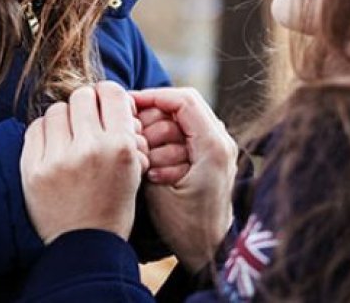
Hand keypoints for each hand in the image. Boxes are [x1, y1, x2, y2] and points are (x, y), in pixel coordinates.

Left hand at [21, 82, 146, 243]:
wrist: (85, 246)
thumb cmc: (113, 204)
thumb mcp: (134, 168)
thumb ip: (125, 131)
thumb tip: (111, 96)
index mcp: (120, 146)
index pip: (112, 92)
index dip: (107, 95)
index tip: (104, 104)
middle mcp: (89, 148)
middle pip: (82, 96)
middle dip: (86, 105)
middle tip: (86, 121)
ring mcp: (58, 159)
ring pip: (57, 109)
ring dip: (64, 118)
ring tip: (68, 137)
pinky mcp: (33, 169)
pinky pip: (35, 128)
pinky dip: (44, 132)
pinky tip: (52, 146)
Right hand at [133, 87, 238, 272]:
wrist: (210, 251)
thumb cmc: (185, 226)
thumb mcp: (158, 189)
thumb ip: (146, 153)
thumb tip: (129, 125)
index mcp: (213, 145)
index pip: (183, 100)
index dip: (152, 97)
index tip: (127, 105)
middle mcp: (221, 140)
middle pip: (180, 106)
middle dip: (153, 119)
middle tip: (133, 138)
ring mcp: (219, 146)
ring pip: (181, 120)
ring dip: (158, 133)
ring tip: (145, 158)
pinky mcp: (212, 154)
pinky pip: (185, 134)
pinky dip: (166, 142)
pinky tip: (153, 163)